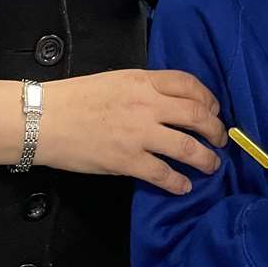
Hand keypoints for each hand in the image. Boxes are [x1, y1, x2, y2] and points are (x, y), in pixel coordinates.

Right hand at [37, 69, 227, 194]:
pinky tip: (184, 186)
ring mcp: (139, 134)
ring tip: (212, 165)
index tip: (214, 109)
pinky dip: (178, 182)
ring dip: (205, 158)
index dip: (208, 97)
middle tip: (222, 139)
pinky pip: (162, 173)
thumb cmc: (76, 97)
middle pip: (196, 114)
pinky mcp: (127, 160)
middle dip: (215, 128)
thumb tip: (169, 101)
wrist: (45, 118)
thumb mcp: (116, 80)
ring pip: (186, 146)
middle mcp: (147, 104)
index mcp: (143, 80)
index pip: (188, 84)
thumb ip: (144, 88)